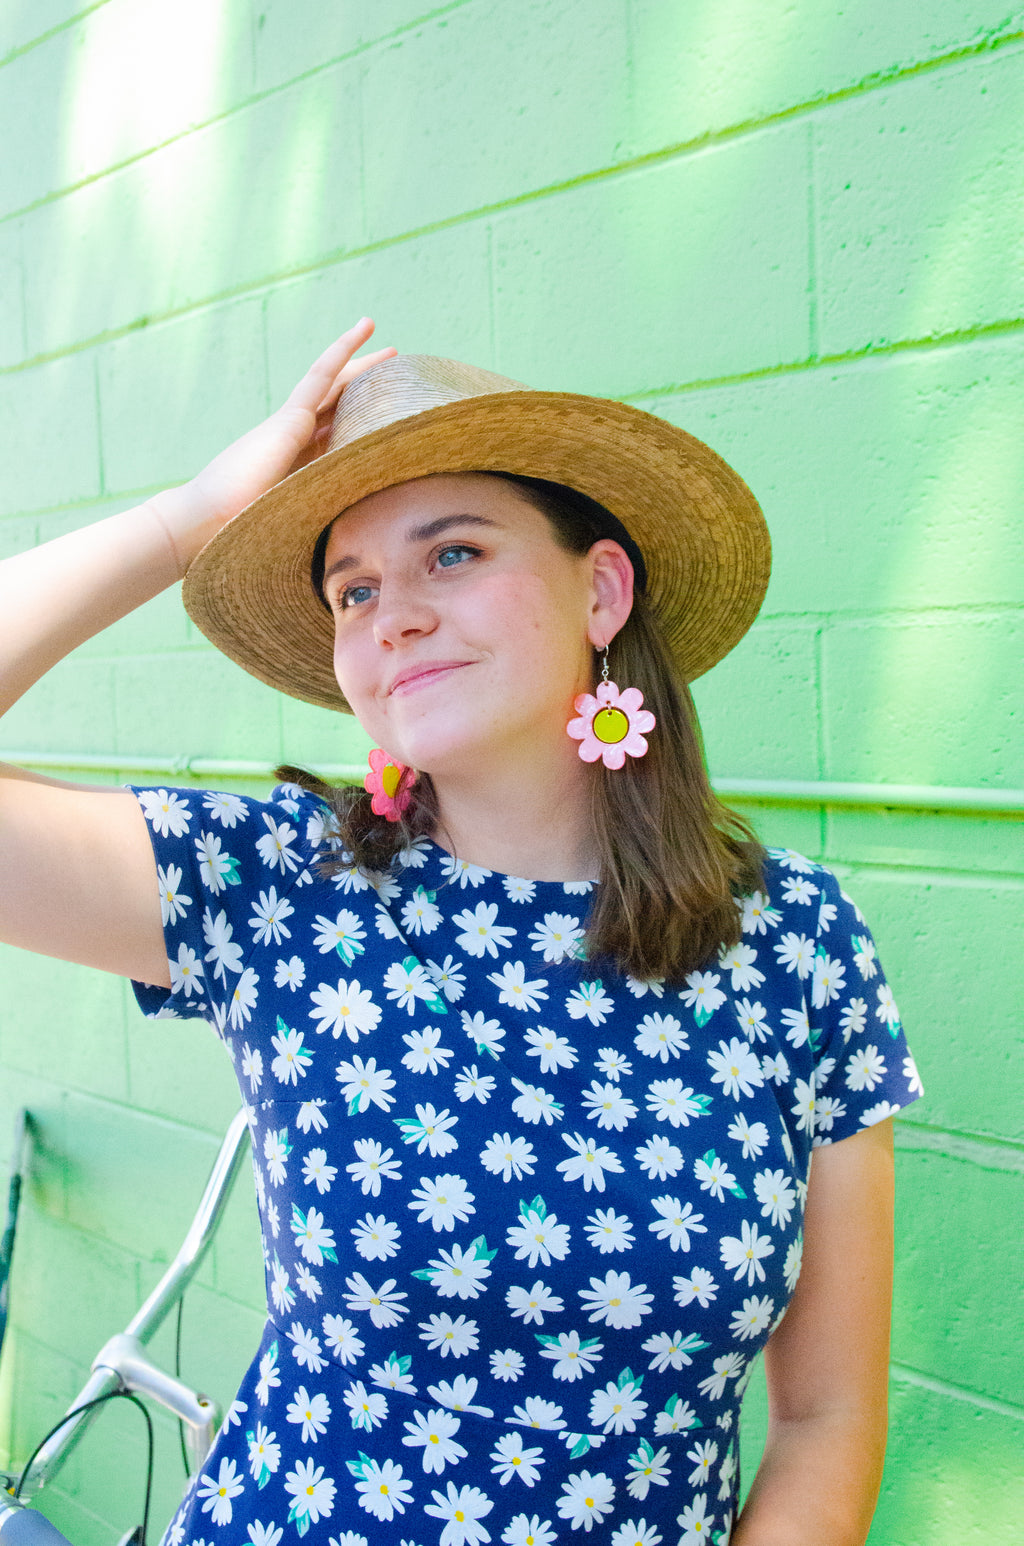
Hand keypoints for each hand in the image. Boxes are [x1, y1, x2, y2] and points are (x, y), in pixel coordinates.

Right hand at [183, 318, 395, 534]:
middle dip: (367, 383)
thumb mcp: (298, 530)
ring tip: (390, 345)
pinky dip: (342, 354)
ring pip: (336, 385)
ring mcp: (291, 426)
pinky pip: (321, 377)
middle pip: (341, 403)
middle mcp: (297, 440)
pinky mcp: (289, 419)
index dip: (361, 417)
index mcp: (300, 465)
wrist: (204, 526)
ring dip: (362, 362)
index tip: (385, 410)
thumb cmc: (243, 539)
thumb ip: (324, 524)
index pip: (339, 432)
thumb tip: (362, 547)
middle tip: (396, 363)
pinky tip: (361, 336)